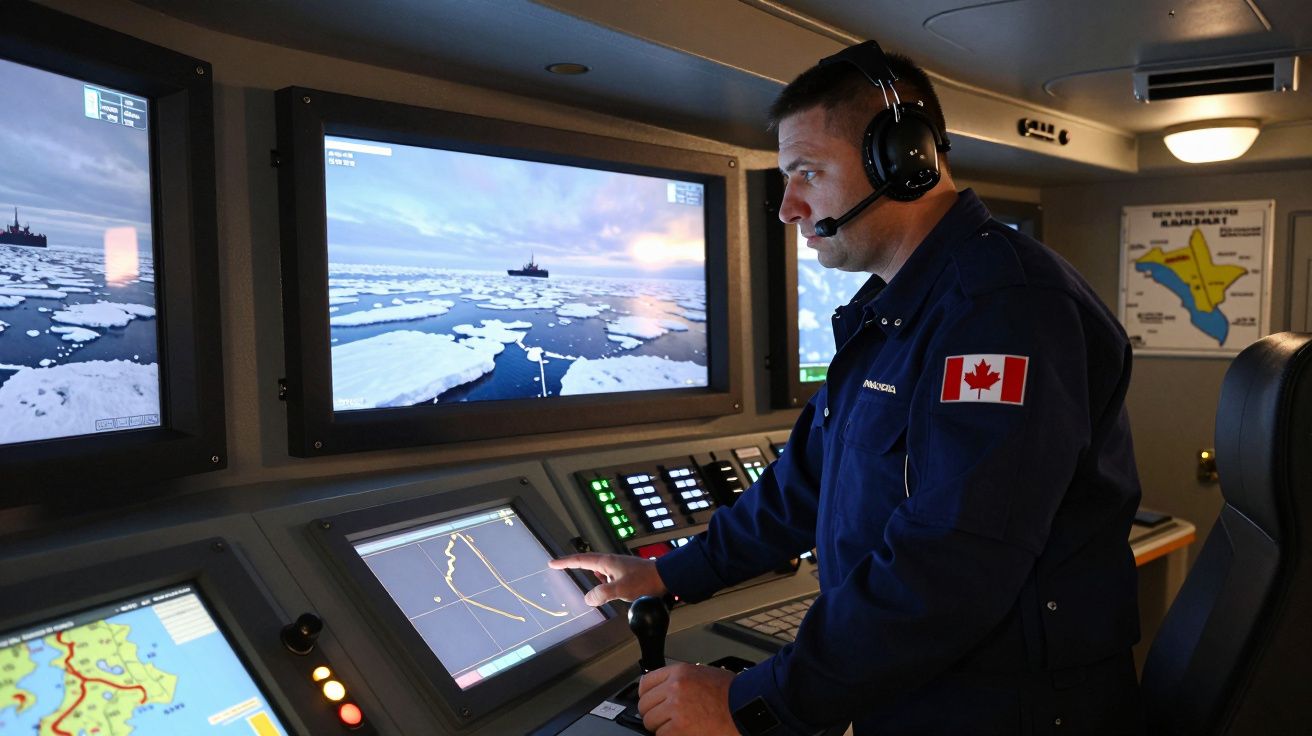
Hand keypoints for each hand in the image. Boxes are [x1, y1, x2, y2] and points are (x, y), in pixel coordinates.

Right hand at [547, 552, 666, 605]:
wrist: (665, 578)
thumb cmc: (645, 581)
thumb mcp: (621, 589)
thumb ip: (602, 594)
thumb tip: (588, 598)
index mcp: (607, 562)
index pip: (581, 560)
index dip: (565, 562)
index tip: (553, 563)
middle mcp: (611, 562)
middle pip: (587, 561)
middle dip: (573, 563)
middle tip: (560, 565)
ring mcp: (619, 567)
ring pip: (598, 569)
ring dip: (587, 571)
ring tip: (578, 573)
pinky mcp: (626, 573)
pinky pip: (607, 575)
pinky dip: (600, 579)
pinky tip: (603, 585)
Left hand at [638, 662, 736, 735]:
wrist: (746, 708)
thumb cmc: (732, 693)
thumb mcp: (703, 674)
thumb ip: (681, 681)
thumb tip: (664, 690)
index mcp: (680, 672)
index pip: (646, 683)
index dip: (646, 696)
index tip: (650, 702)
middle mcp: (675, 688)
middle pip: (645, 705)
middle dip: (653, 714)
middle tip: (666, 719)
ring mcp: (675, 709)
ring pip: (650, 722)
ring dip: (662, 727)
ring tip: (679, 726)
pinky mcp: (679, 729)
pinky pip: (661, 735)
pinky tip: (684, 732)